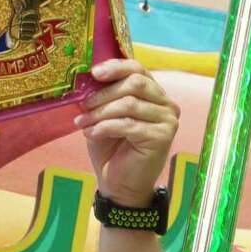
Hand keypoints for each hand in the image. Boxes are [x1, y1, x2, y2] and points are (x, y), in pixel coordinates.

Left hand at [74, 59, 179, 208]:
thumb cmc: (112, 148)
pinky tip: (92, 134)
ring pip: (130, 104)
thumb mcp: (105, 115)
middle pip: (135, 83)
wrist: (120, 184)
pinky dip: (105, 127)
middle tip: (83, 105)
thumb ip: (104, 95)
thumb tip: (87, 76)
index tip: (93, 73)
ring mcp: (167, 121)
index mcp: (153, 93)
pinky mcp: (162, 138)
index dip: (115, 67)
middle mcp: (166, 104)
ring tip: (83, 122)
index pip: (138, 68)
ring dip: (101, 112)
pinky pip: (129, 124)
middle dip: (103, 93)